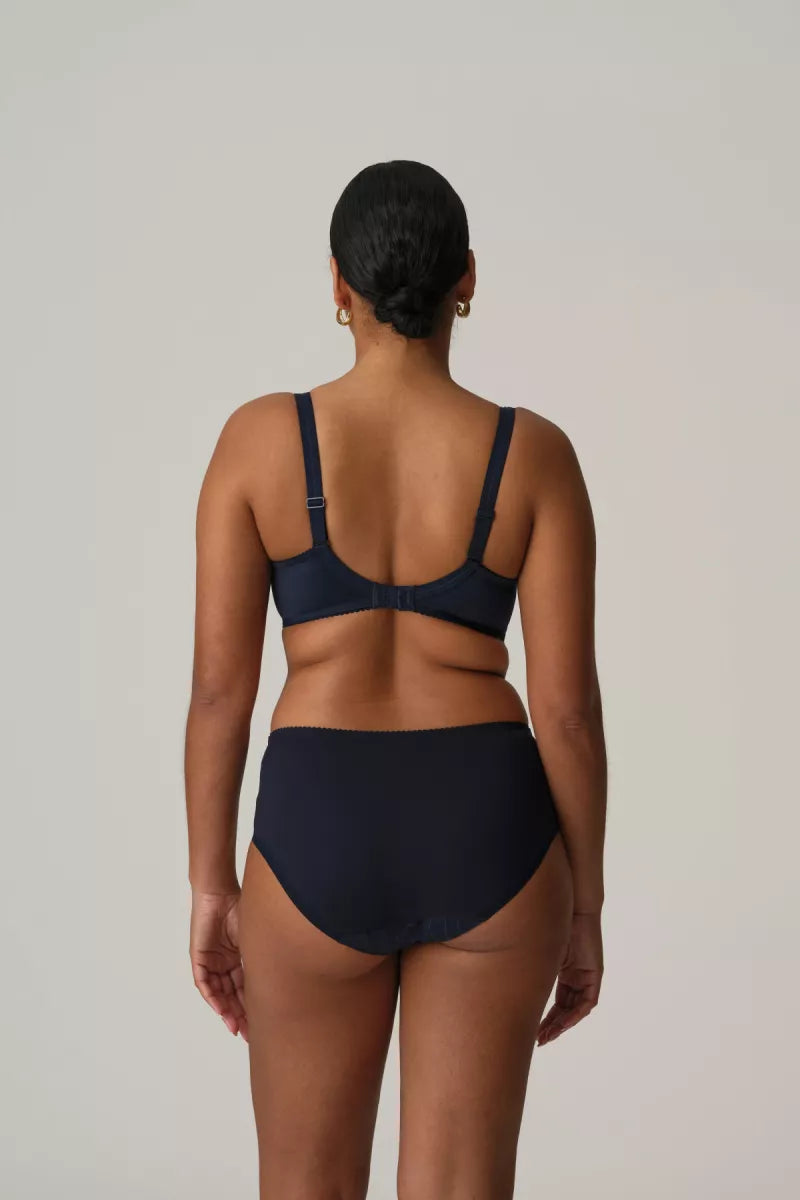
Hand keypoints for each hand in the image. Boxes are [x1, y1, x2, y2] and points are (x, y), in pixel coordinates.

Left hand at [189, 888, 247, 1042]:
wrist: (220, 894)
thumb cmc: (240, 910)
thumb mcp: (253, 940)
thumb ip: (259, 961)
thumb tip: (278, 981)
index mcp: (238, 960)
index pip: (245, 989)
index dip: (252, 1006)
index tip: (260, 1024)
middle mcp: (224, 964)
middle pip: (232, 995)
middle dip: (240, 1015)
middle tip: (248, 1034)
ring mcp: (211, 963)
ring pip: (218, 993)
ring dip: (226, 1011)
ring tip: (235, 1027)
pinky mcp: (199, 959)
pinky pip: (204, 983)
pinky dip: (212, 997)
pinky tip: (221, 1010)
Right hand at [537, 911, 602, 1045]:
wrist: (572, 908)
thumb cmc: (553, 924)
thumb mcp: (541, 953)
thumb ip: (533, 968)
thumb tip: (503, 978)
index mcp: (565, 973)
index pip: (557, 1003)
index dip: (547, 1019)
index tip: (535, 1032)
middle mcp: (577, 977)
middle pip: (566, 1009)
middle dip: (552, 1027)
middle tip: (540, 1040)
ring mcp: (586, 976)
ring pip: (576, 1009)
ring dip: (562, 1024)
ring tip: (547, 1036)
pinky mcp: (594, 974)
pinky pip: (587, 1001)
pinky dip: (575, 1014)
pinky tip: (563, 1023)